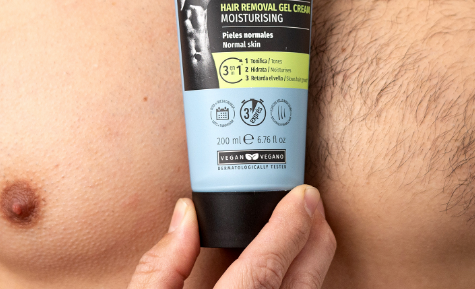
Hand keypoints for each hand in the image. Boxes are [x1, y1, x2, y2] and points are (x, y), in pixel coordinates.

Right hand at [127, 185, 335, 288]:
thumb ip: (160, 268)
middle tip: (313, 201)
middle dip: (315, 239)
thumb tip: (185, 213)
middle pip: (301, 286)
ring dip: (312, 258)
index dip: (288, 228)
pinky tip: (290, 259)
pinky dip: (299, 278)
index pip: (263, 270)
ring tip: (307, 223)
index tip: (303, 194)